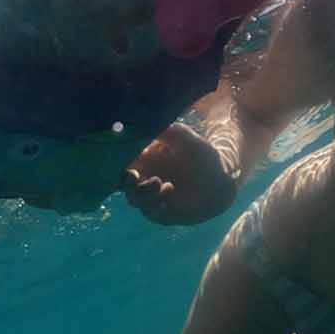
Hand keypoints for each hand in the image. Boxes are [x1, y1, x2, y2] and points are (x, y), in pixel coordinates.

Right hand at [120, 122, 236, 225]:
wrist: (220, 180)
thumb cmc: (200, 155)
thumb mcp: (181, 136)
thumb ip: (161, 129)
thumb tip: (140, 121)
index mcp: (142, 158)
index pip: (118, 161)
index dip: (114, 162)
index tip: (124, 160)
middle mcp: (142, 178)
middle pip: (120, 183)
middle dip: (125, 181)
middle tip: (134, 176)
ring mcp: (150, 196)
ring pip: (133, 198)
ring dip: (143, 193)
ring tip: (164, 185)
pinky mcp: (160, 212)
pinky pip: (148, 212)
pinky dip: (154, 205)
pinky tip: (168, 193)